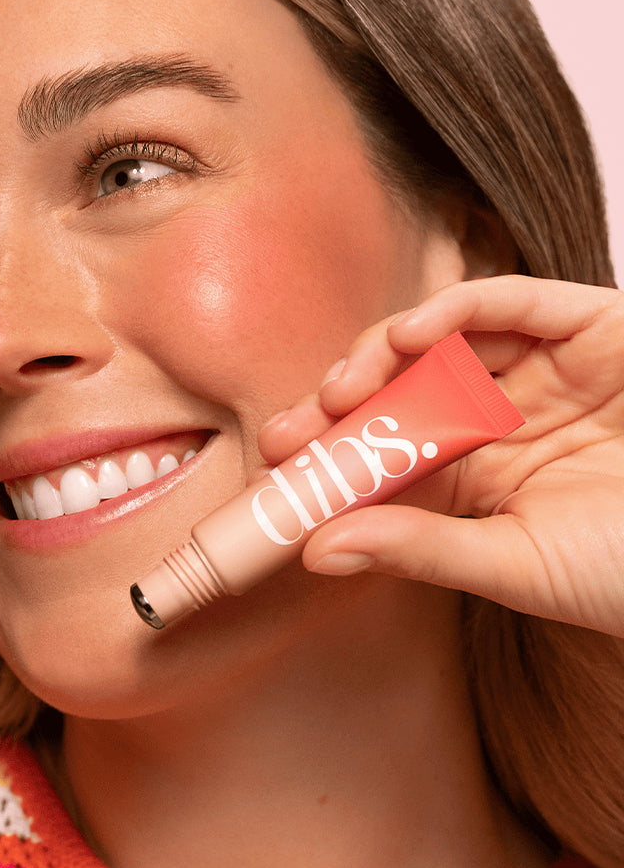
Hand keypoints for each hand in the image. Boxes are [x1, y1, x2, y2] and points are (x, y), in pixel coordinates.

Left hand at [258, 276, 623, 636]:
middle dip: (343, 401)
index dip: (329, 451)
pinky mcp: (592, 328)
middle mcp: (501, 416)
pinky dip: (459, 308)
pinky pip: (513, 301)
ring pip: (442, 340)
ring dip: (384, 353)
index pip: (386, 452)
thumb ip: (420, 550)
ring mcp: (543, 369)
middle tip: (296, 424)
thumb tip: (318, 550)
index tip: (276, 463)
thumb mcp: (516, 566)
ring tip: (345, 385)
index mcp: (478, 476)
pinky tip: (413, 336)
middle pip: (400, 390)